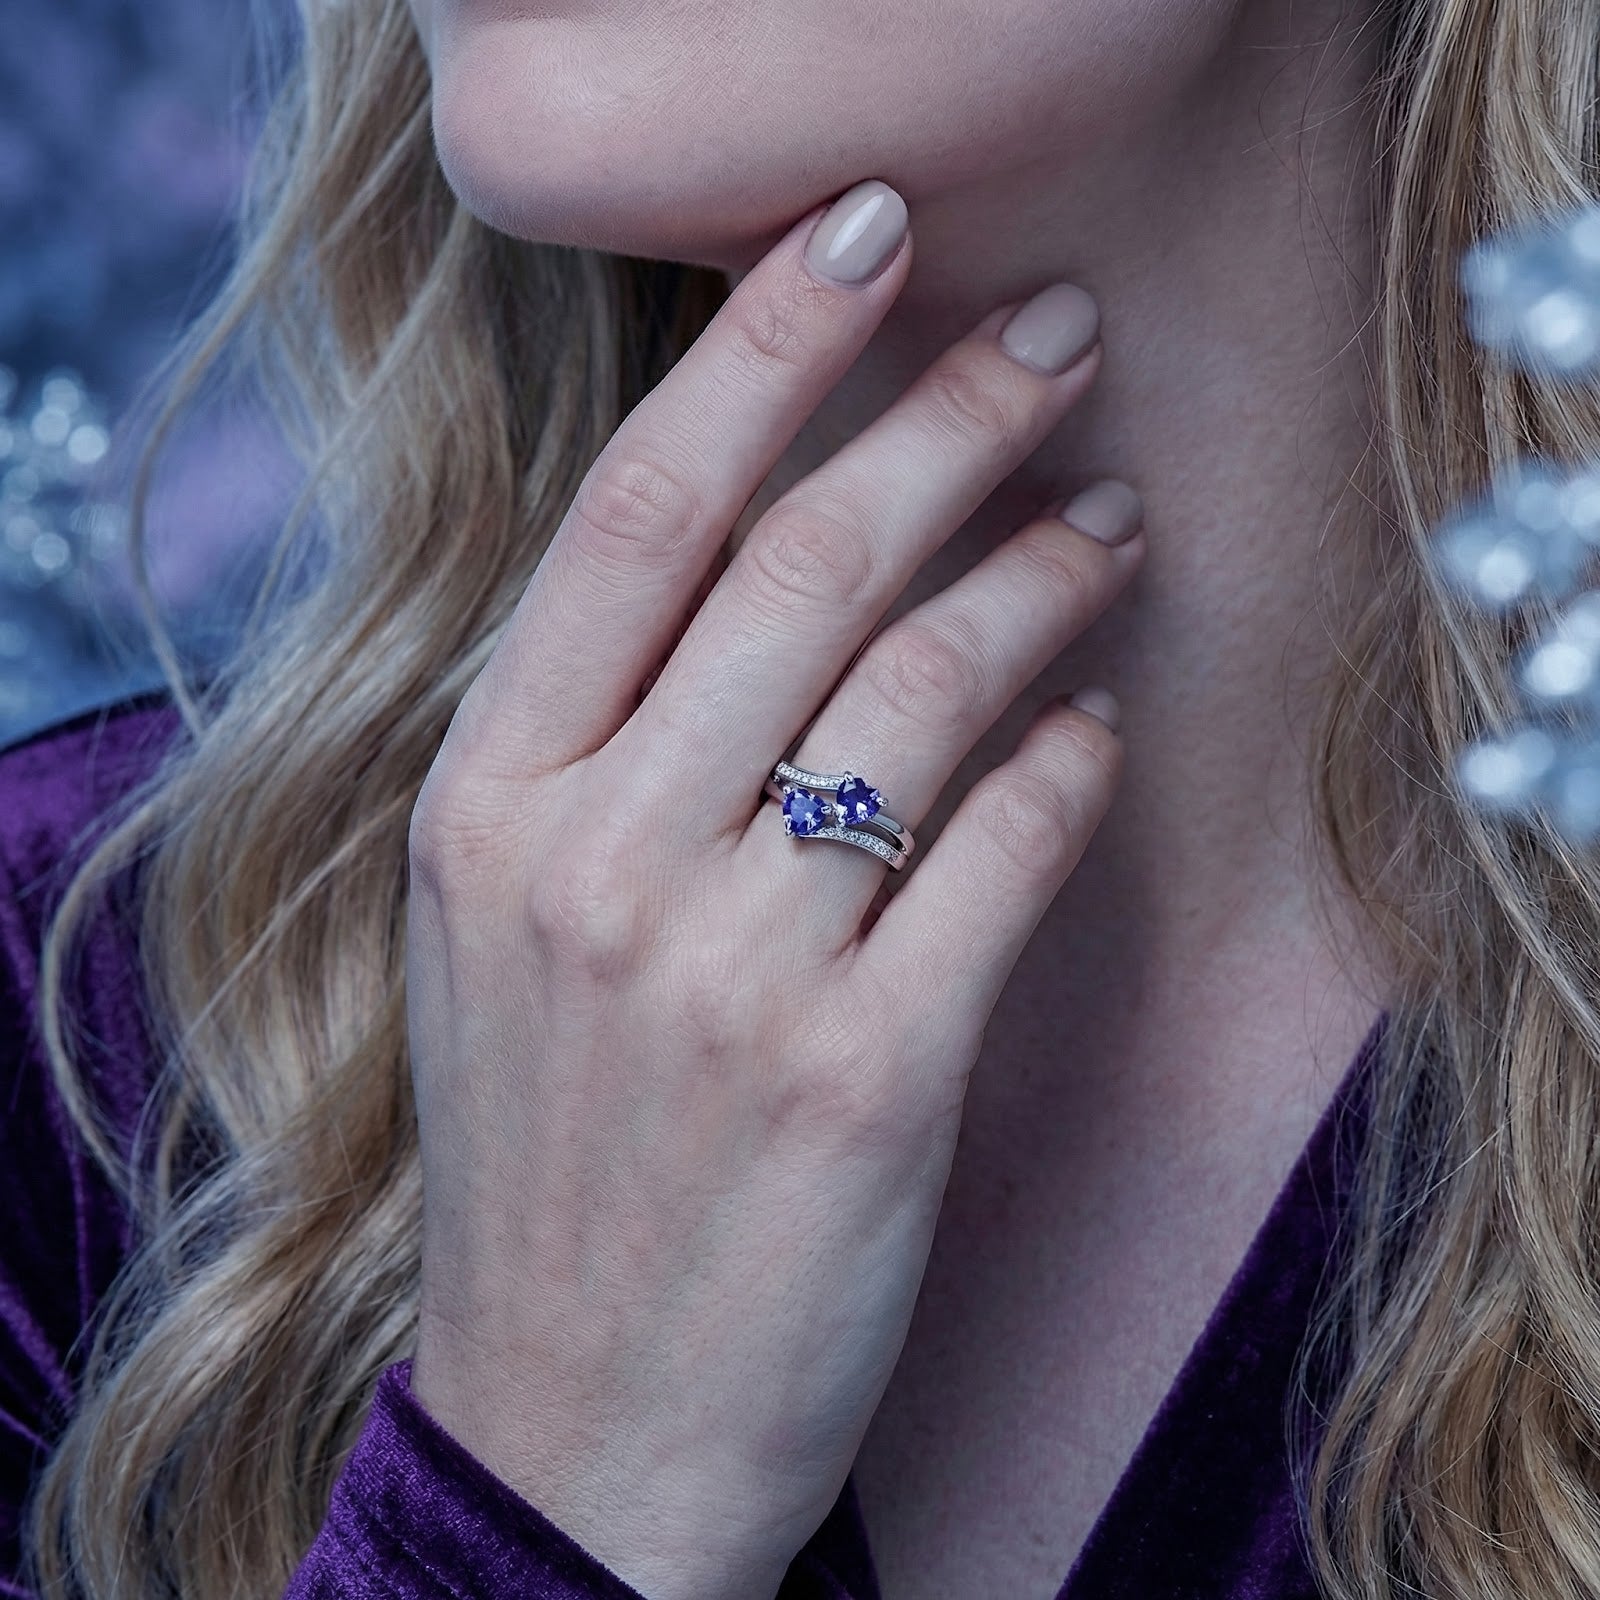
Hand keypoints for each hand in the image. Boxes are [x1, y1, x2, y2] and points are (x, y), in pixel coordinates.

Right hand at [405, 178, 1142, 1599]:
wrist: (574, 1426)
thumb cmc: (552, 1160)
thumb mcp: (503, 934)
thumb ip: (600, 753)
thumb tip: (770, 572)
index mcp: (486, 806)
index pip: (636, 517)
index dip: (763, 350)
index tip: (861, 236)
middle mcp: (591, 865)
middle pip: (803, 566)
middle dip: (950, 417)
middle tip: (1052, 336)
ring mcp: (725, 974)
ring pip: (924, 694)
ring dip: (1041, 579)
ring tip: (1112, 522)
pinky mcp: (864, 1077)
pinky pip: (1003, 854)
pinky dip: (1069, 768)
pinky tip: (1097, 729)